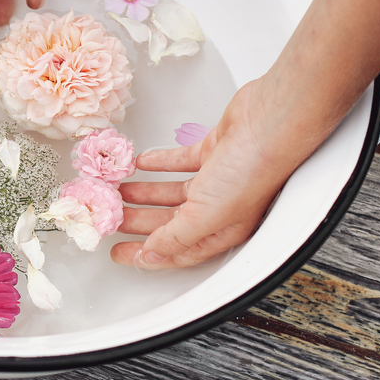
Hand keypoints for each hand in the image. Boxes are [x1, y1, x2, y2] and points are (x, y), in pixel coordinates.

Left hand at [110, 80, 312, 268]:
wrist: (269, 124)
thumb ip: (177, 237)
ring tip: (118, 192)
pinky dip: (160, 163)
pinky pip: (181, 162)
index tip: (120, 253)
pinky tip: (141, 164)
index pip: (178, 250)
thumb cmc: (250, 171)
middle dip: (139, 223)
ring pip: (173, 192)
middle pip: (170, 221)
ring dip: (144, 192)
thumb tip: (154, 255)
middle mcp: (220, 207)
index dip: (147, 254)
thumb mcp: (205, 214)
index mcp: (222, 229)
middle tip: (111, 220)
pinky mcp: (214, 151)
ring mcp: (218, 178)